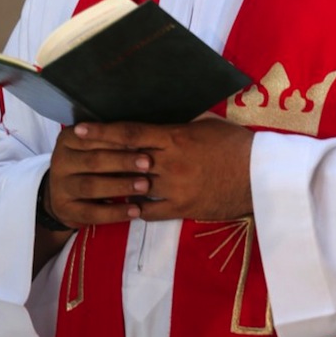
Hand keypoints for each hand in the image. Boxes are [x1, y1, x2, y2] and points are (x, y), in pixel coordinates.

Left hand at [47, 117, 253, 226]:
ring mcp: (175, 188)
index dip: (102, 131)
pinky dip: (136, 208)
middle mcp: (170, 162)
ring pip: (134, 186)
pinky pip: (151, 212)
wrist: (261, 176)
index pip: (131, 133)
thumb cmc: (236, 144)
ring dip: (115, 184)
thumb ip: (180, 127)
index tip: (79, 128)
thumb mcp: (207, 126)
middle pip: (125, 159)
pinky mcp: (183, 208)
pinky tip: (125, 206)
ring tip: (94, 181)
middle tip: (74, 152)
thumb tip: (160, 124)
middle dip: (98, 155)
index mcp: (175, 137)